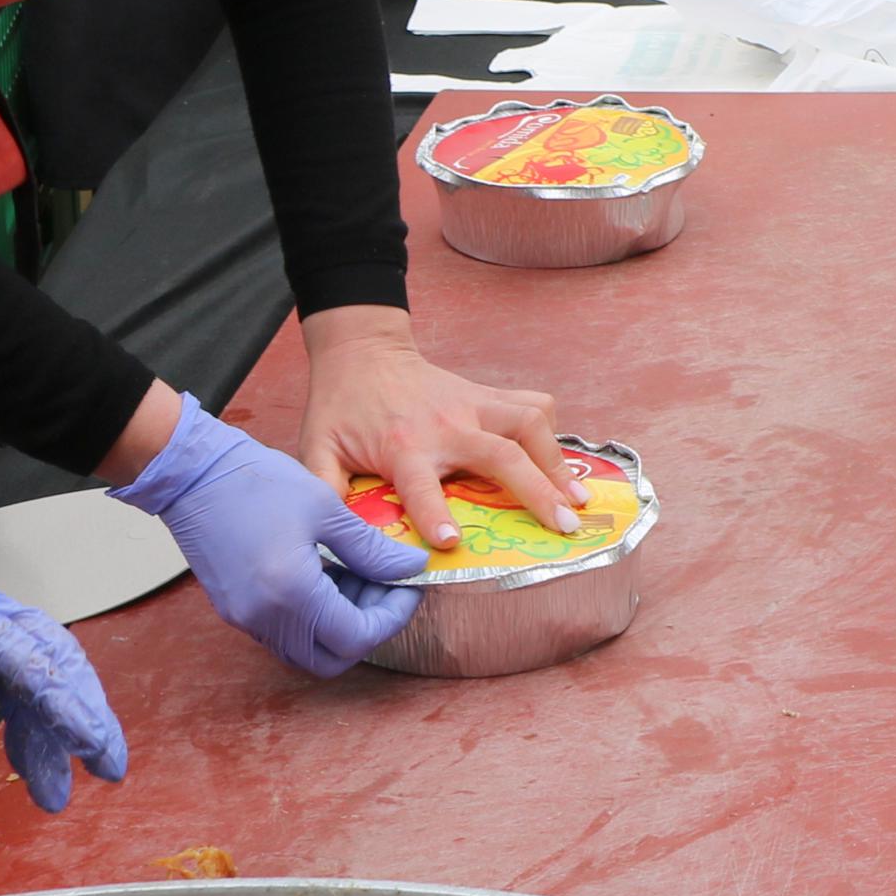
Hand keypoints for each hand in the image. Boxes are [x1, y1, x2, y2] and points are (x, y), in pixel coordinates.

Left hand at [0, 535, 125, 810]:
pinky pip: (8, 674)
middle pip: (44, 649)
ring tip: (61, 787)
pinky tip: (30, 756)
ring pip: (34, 665)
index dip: (54, 693)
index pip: (11, 644)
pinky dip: (27, 717)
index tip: (84, 736)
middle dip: (82, 706)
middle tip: (106, 764)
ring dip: (57, 722)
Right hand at [108, 394, 424, 677]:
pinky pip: (286, 631)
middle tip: (388, 586)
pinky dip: (315, 614)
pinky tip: (331, 572)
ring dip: (341, 622)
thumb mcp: (326, 509)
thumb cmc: (256, 482)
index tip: (409, 585)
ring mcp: (246, 618)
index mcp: (290, 594)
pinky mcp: (236, 609)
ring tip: (362, 573)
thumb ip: (373, 549)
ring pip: (307, 648)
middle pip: (332, 657)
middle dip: (368, 627)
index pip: (356, 637)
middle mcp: (265, 618)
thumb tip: (411, 567)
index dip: (392, 616)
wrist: (193, 474)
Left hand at [293, 306, 575, 551]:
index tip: (451, 543)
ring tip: (578, 498)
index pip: (421, 485)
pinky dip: (550, 429)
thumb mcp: (318, 450)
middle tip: (566, 527)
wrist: (363, 352)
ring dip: (557, 460)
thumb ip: (323, 490)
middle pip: (503, 456)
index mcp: (403, 447)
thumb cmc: (341, 408)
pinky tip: (556, 456)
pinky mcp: (488, 394)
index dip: (434, 514)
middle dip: (538, 492)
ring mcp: (474, 405)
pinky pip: (533, 404)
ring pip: (531, 424)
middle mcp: (448, 425)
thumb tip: (326, 537)